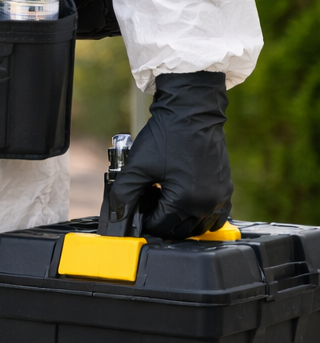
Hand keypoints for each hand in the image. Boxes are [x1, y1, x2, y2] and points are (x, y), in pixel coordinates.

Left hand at [109, 71, 232, 239]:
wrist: (191, 112)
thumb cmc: (166, 136)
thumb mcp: (137, 166)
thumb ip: (123, 194)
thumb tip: (117, 215)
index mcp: (185, 201)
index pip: (160, 227)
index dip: (144, 220)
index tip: (137, 208)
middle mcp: (206, 204)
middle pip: (179, 230)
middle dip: (161, 221)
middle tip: (149, 203)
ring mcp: (219, 197)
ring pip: (197, 226)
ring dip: (180, 220)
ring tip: (165, 200)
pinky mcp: (226, 189)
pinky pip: (214, 215)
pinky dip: (199, 214)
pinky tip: (184, 200)